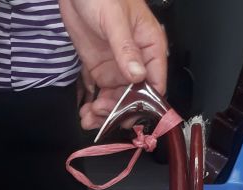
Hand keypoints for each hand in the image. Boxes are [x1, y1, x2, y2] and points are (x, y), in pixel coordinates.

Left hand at [57, 0, 168, 128]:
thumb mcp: (115, 19)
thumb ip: (126, 48)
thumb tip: (138, 75)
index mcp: (150, 46)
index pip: (156, 82)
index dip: (146, 102)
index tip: (131, 115)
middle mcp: (137, 61)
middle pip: (136, 97)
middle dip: (120, 111)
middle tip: (102, 115)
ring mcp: (119, 68)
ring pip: (118, 100)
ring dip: (105, 114)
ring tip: (89, 118)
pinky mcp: (101, 70)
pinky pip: (102, 94)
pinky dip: (94, 107)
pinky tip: (85, 113)